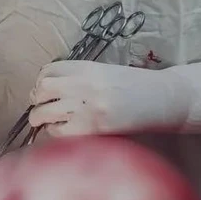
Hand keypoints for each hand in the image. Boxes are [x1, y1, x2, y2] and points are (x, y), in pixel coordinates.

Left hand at [28, 61, 183, 137]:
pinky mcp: (91, 128)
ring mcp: (86, 106)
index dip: (42, 81)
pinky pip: (57, 132)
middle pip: (42, 89)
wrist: (163, 99)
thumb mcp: (105, 72)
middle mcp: (83, 84)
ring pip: (43, 112)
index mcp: (86, 67)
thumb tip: (49, 91)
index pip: (48, 70)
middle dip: (36, 100)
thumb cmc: (136, 87)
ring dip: (39, 118)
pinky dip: (54, 133)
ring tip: (44, 122)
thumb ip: (79, 78)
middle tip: (40, 106)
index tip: (44, 89)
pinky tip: (62, 131)